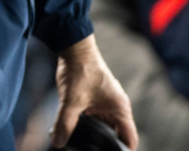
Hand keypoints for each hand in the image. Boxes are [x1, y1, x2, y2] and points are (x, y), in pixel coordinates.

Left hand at [50, 35, 137, 149]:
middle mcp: (116, 108)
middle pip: (117, 135)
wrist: (73, 48)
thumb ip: (65, 123)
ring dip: (96, 136)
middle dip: (107, 146)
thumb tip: (58, 142)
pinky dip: (89, 127)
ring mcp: (106, 104)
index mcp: (120, 109)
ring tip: (84, 146)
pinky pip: (96, 119)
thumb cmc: (80, 70)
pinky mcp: (95, 100)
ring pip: (105, 127)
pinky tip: (76, 133)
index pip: (129, 139)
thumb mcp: (71, 100)